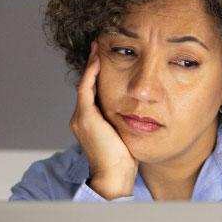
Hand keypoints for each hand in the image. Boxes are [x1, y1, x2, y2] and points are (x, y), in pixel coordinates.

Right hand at [69, 42, 136, 198]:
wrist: (114, 177)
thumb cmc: (123, 161)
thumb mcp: (124, 135)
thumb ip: (125, 120)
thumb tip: (141, 111)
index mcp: (89, 122)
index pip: (92, 92)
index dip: (98, 75)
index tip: (105, 58)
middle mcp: (80, 118)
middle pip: (87, 84)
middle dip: (93, 64)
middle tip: (100, 44)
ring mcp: (80, 118)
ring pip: (85, 84)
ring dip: (92, 64)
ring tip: (98, 46)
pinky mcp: (85, 118)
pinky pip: (86, 90)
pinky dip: (92, 74)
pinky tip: (98, 60)